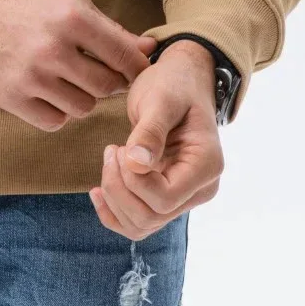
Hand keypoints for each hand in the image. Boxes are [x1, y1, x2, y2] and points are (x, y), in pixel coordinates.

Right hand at [0, 0, 157, 132]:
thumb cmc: (23, 1)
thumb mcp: (68, 1)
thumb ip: (109, 29)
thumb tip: (148, 49)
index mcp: (72, 17)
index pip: (123, 55)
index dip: (136, 67)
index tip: (136, 71)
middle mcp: (54, 49)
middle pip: (106, 87)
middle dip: (110, 84)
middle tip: (100, 74)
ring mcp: (32, 76)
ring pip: (82, 108)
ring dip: (82, 97)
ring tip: (70, 80)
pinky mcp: (13, 98)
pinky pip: (54, 121)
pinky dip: (58, 111)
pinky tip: (50, 92)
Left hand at [89, 40, 224, 238]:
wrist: (181, 80)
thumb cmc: (174, 84)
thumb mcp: (161, 98)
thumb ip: (150, 130)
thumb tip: (136, 164)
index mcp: (206, 165)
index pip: (165, 199)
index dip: (134, 181)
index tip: (120, 147)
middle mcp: (200, 189)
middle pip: (151, 216)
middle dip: (119, 188)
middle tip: (111, 149)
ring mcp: (183, 196)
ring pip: (142, 225)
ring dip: (114, 198)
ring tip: (110, 158)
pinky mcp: (164, 196)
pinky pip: (138, 222)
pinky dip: (113, 212)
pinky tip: (97, 191)